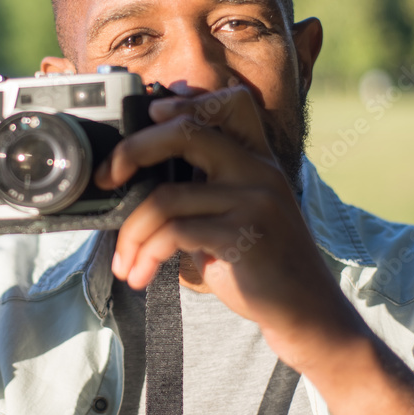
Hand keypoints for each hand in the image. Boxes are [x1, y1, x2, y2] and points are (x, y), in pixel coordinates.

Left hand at [95, 85, 365, 371]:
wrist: (306, 312)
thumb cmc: (260, 264)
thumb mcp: (236, 215)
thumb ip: (202, 191)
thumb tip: (138, 178)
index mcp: (257, 159)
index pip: (226, 105)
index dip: (182, 102)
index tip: (149, 115)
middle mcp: (258, 170)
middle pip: (186, 133)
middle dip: (133, 151)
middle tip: (107, 178)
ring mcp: (254, 201)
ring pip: (166, 198)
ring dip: (132, 233)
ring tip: (125, 261)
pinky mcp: (245, 235)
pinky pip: (175, 234)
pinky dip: (147, 254)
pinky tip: (141, 274)